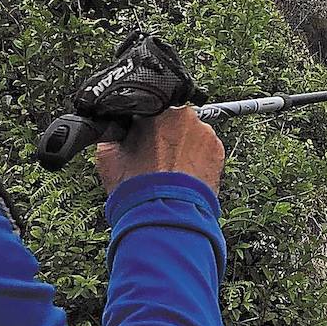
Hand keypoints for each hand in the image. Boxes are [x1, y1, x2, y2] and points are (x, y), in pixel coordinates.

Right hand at [94, 105, 224, 196]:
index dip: (144, 130)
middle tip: (157, 158)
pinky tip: (186, 174)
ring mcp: (204, 131)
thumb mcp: (108, 156)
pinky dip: (199, 158)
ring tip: (173, 170)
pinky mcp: (218, 149)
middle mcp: (183, 115)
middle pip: (173, 121)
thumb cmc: (137, 187)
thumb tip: (118, 129)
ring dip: (184, 146)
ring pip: (191, 134)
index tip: (143, 143)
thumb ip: (114, 134)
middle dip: (166, 136)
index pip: (148, 112)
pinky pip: (206, 148)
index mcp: (155, 111)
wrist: (164, 214)